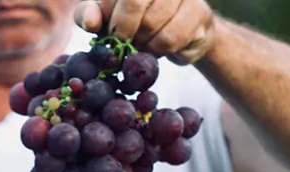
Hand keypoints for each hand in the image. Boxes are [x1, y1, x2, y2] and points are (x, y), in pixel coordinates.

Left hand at [75, 0, 216, 64]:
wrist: (179, 35)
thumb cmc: (136, 22)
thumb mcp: (106, 17)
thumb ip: (91, 15)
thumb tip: (90, 21)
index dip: (111, 16)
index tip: (112, 34)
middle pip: (134, 2)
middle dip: (125, 31)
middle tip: (125, 43)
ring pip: (153, 24)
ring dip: (143, 43)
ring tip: (143, 44)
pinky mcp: (198, 10)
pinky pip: (171, 38)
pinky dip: (159, 50)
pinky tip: (159, 47)